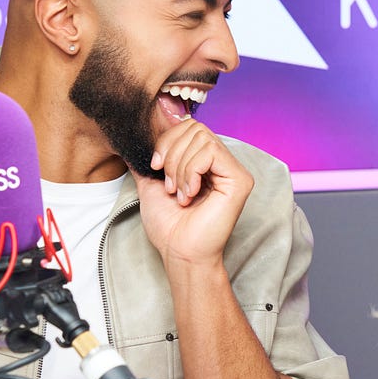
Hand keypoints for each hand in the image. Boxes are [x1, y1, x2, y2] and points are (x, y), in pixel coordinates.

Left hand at [130, 118, 253, 269]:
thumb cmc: (169, 226)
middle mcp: (223, 163)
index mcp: (205, 162)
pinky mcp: (240, 179)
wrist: (180, 252)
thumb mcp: (151, 184)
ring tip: (180, 193)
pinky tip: (191, 194)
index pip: (189, 126)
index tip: (156, 167)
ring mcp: (233, 170)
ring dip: (180, 167)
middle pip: (195, 128)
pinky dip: (191, 172)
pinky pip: (210, 153)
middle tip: (170, 185)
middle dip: (172, 154)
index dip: (167, 141)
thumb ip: (151, 159)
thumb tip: (137, 138)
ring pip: (202, 139)